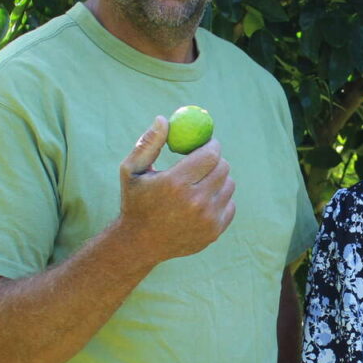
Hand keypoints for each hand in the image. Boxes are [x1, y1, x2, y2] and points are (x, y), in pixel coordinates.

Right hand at [116, 116, 234, 262]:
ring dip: (219, 179)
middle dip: (216, 160)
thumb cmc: (135, 201)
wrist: (140, 243)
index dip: (212, 145)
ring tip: (200, 182)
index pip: (210, 155)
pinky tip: (203, 201)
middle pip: (223, 168)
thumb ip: (149, 143)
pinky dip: (220, 198)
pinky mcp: (215, 231)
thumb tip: (164, 119)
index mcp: (175, 183)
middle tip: (206, 160)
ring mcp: (207, 219)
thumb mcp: (132, 170)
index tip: (208, 144)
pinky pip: (230, 204)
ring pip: (229, 185)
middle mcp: (195, 202)